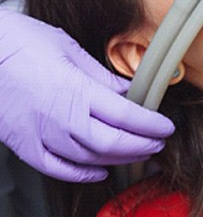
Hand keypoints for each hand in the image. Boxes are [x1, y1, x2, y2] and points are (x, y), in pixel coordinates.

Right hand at [0, 8, 174, 181]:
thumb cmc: (22, 43)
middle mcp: (61, 118)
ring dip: (119, 159)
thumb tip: (128, 89)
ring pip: (89, 158)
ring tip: (138, 154)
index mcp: (77, 90)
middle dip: (142, 145)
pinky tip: (99, 171)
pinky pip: (58, 168)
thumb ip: (101, 76)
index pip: (126, 115)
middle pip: (113, 143)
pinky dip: (82, 173)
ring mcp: (41, 135)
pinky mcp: (24, 144)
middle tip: (159, 143)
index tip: (166, 126)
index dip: (151, 124)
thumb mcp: (69, 50)